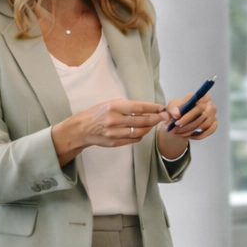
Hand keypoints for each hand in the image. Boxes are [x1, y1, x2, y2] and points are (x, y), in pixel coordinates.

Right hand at [52, 99, 168, 163]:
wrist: (82, 128)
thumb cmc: (97, 113)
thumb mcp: (110, 104)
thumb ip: (127, 107)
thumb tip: (148, 108)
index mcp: (114, 107)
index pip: (139, 107)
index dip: (153, 108)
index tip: (161, 108)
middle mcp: (115, 120)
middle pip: (142, 120)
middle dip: (156, 118)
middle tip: (164, 117)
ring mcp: (115, 133)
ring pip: (140, 131)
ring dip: (150, 127)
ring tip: (155, 123)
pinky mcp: (116, 142)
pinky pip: (134, 139)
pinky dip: (141, 134)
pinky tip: (144, 130)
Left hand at [157, 94, 218, 159]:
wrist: (182, 116)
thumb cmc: (179, 109)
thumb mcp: (172, 106)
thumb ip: (173, 109)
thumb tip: (177, 115)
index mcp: (202, 97)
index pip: (198, 107)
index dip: (188, 116)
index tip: (177, 123)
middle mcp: (210, 105)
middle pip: (203, 117)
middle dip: (188, 126)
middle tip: (176, 130)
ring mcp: (213, 115)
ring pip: (205, 125)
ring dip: (191, 131)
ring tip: (179, 133)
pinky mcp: (214, 124)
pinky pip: (208, 132)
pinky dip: (198, 135)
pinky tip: (189, 135)